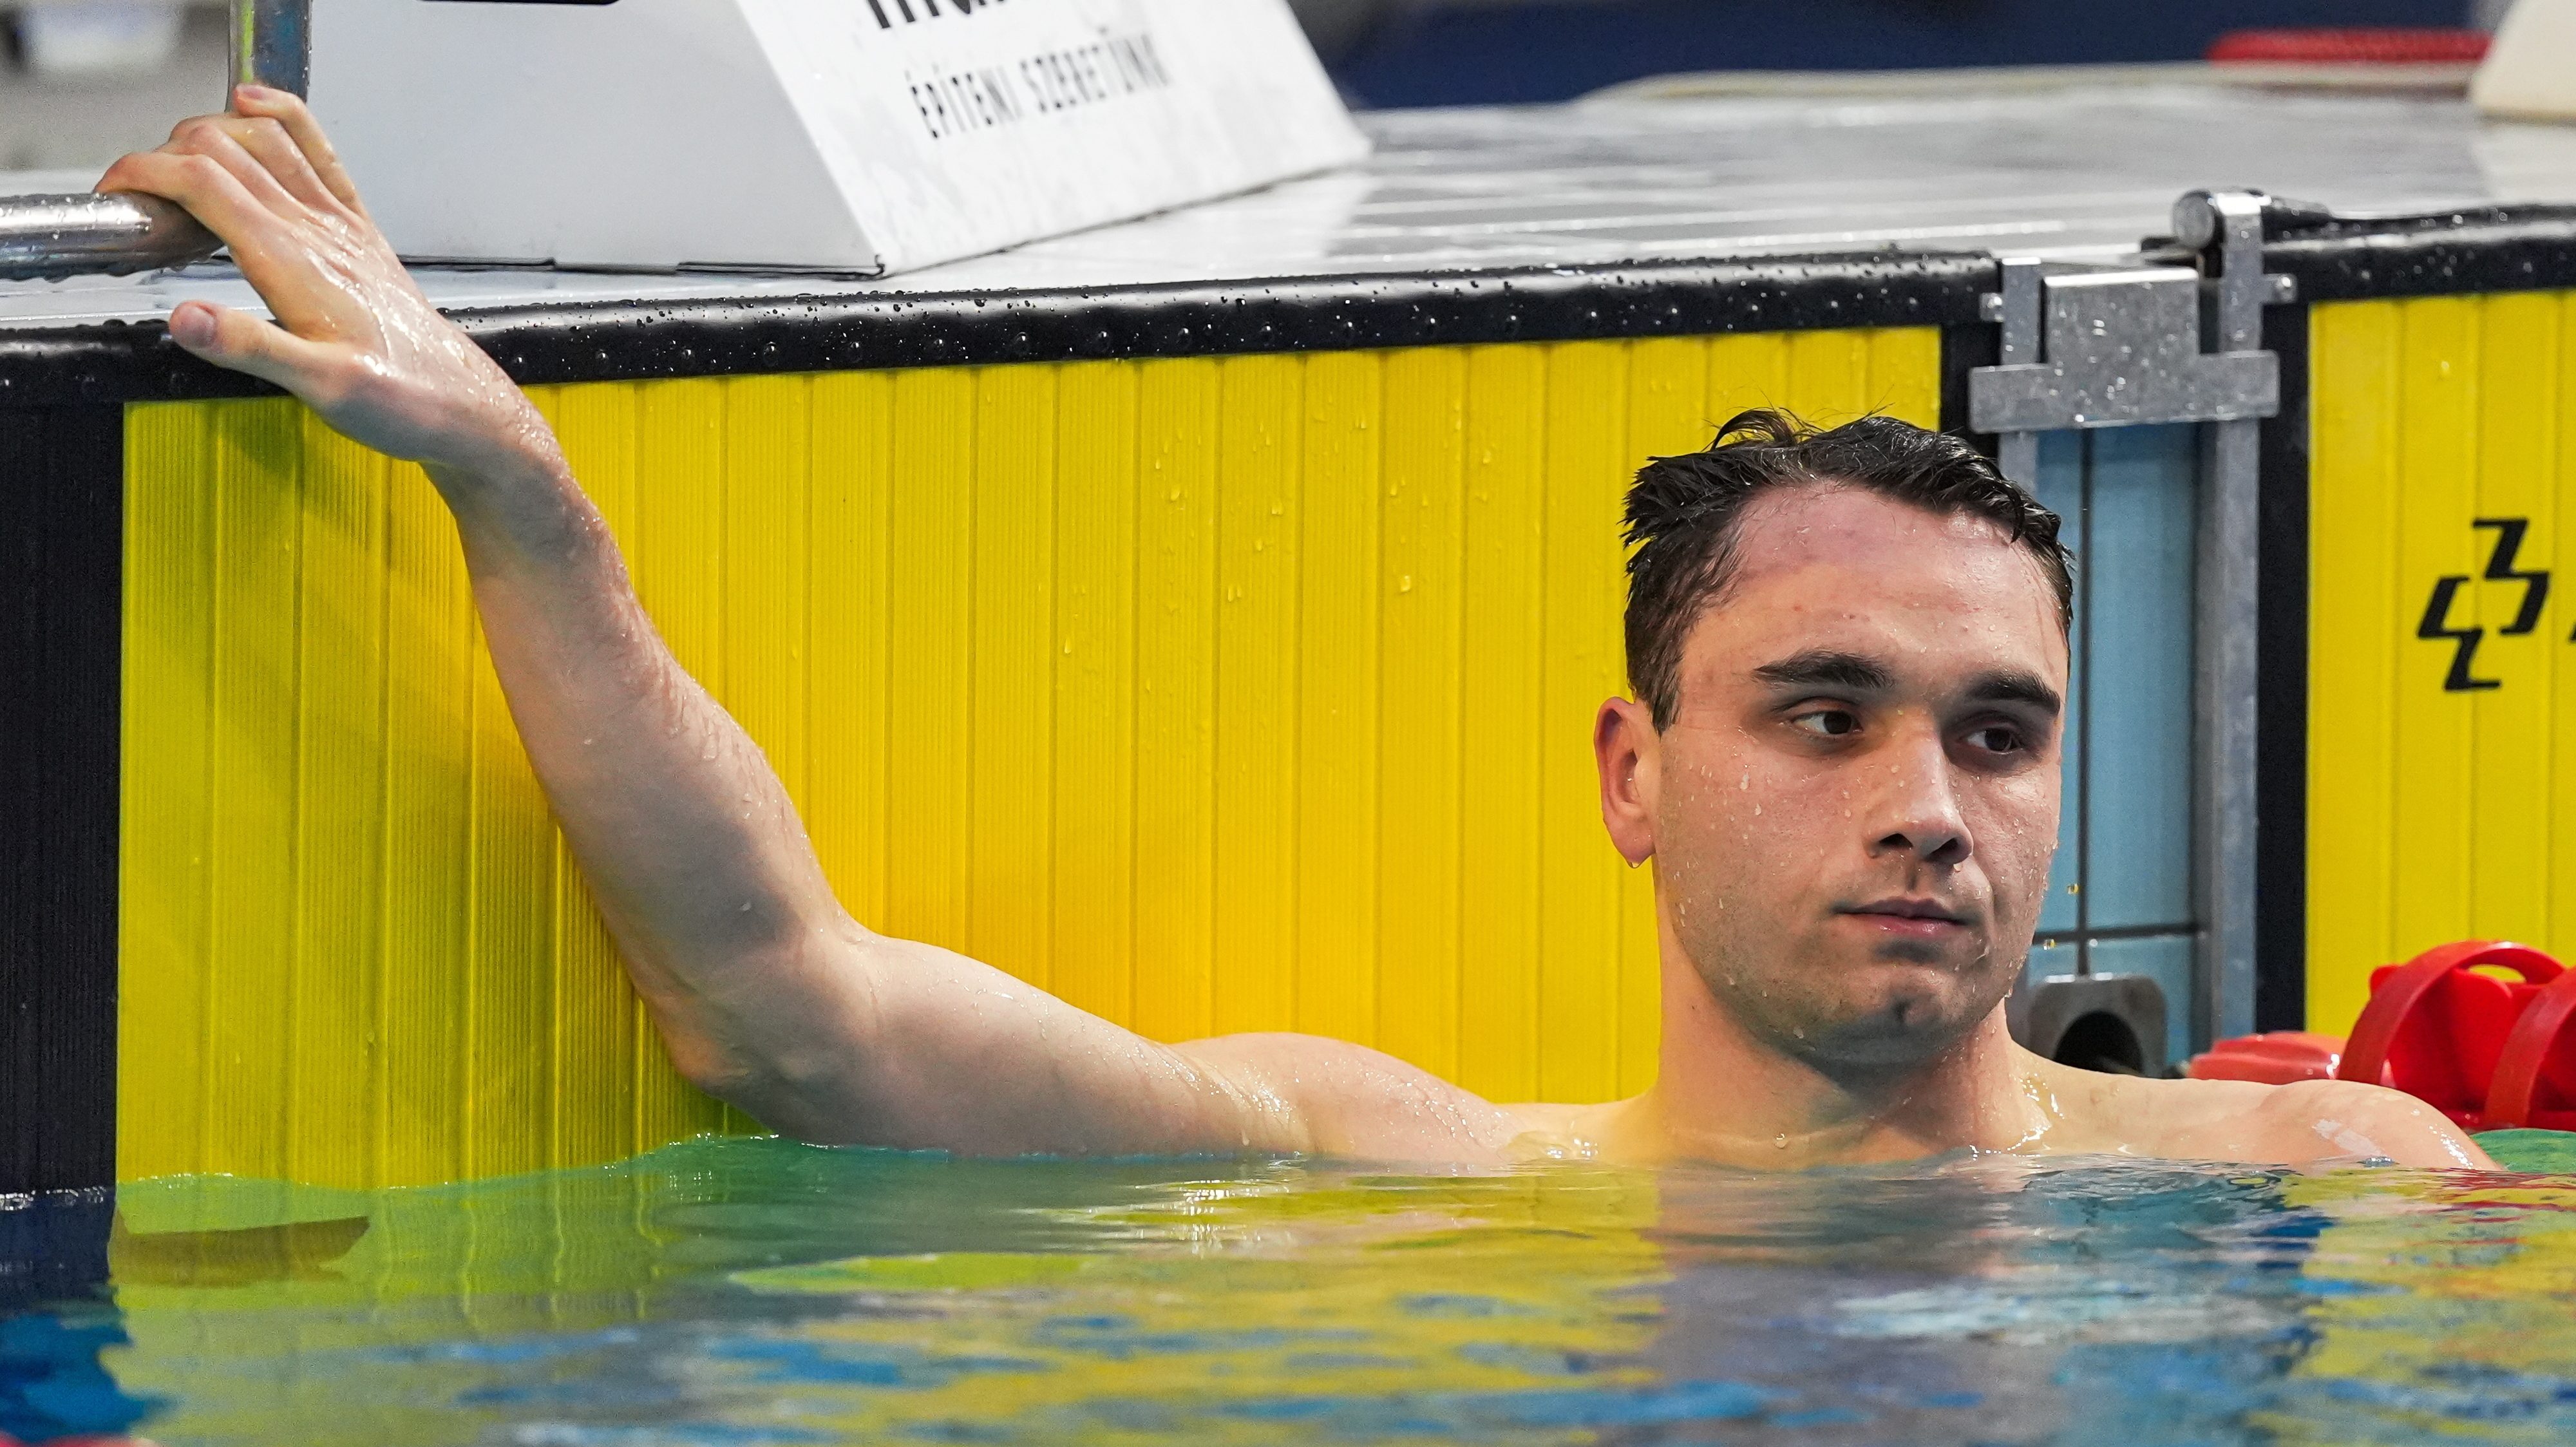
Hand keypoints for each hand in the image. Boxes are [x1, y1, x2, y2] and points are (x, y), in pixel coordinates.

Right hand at [97, 86, 552, 479]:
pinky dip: (283, 119)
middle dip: (163, 154)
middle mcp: (318, 231)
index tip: (115, 192)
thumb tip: (186, 319)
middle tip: (133, 192)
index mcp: (294, 262)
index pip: (203, 181)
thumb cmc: (403, 400)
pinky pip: (321, 155)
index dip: (145, 173)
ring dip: (213, 133)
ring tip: (174, 159)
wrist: (461, 404)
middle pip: (224, 151)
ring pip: (268, 141)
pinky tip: (257, 106)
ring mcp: (341, 227)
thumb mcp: (320, 388)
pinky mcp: (359, 233)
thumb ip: (250, 348)